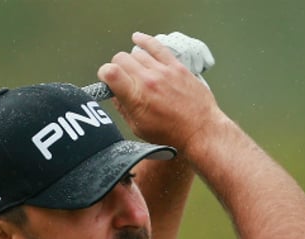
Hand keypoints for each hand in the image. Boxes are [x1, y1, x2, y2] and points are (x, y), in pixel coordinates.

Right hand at [97, 32, 226, 149]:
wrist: (200, 130)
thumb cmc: (172, 134)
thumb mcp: (139, 128)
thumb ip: (123, 109)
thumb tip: (114, 95)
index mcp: (136, 97)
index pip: (110, 72)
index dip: (104, 74)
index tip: (107, 80)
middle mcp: (148, 80)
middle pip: (120, 59)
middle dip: (116, 67)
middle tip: (122, 78)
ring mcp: (163, 71)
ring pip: (136, 53)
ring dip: (132, 61)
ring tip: (135, 70)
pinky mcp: (176, 67)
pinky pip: (156, 46)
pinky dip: (144, 41)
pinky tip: (137, 38)